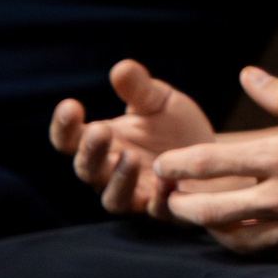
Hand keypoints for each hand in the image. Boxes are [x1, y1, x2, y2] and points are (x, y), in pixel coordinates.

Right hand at [51, 59, 217, 218]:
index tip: (70, 106)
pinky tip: (164, 181)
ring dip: (118, 179)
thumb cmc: (174, 126)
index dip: (64, 126)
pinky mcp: (164, 208)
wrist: (213, 154)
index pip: (70, 139)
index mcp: (102, 142)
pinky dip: (157, 198)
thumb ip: (139, 89)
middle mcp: (111, 172)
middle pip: (87, 169)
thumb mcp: (159, 101)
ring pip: (114, 197)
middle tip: (99, 131)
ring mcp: (135, 194)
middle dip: (90, 151)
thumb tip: (121, 68)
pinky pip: (155, 209)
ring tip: (129, 157)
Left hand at [153, 65, 277, 256]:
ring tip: (201, 219)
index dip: (180, 164)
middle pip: (212, 211)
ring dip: (210, 230)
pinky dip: (246, 245)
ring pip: (234, 239)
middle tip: (170, 199)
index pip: (215, 162)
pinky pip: (267, 254)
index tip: (162, 164)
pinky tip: (242, 238)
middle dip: (183, 205)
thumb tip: (247, 74)